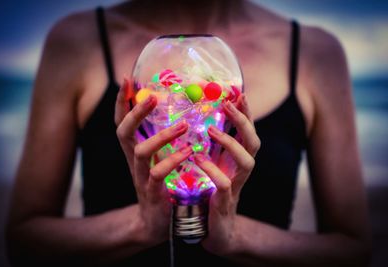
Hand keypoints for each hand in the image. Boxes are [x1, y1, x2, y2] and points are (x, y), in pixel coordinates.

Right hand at [115, 80, 192, 245]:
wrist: (158, 222)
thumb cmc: (162, 186)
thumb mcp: (159, 160)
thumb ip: (164, 140)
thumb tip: (179, 113)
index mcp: (135, 150)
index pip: (122, 121)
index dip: (122, 101)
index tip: (127, 79)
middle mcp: (134, 161)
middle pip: (123, 132)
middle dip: (134, 113)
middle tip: (151, 97)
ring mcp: (140, 177)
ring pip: (141, 152)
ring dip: (161, 136)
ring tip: (183, 125)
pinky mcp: (152, 193)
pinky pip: (157, 174)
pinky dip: (172, 161)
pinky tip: (189, 152)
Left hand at [195, 95, 260, 254]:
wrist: (213, 232)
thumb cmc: (209, 196)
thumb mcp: (211, 168)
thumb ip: (210, 149)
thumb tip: (200, 122)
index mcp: (236, 161)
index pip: (247, 132)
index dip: (246, 113)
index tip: (238, 92)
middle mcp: (240, 172)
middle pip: (254, 142)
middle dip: (244, 121)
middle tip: (228, 103)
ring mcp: (235, 187)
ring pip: (247, 162)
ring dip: (232, 143)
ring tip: (212, 129)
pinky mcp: (223, 203)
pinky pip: (224, 185)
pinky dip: (213, 170)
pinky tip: (198, 159)